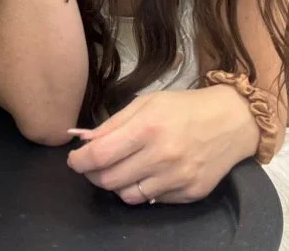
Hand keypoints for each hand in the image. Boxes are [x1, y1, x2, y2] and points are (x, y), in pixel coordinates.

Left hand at [66, 88, 259, 204]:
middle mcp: (162, 157)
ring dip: (115, 184)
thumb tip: (84, 140)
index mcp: (147, 128)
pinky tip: (145, 174)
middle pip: (109, 179)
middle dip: (92, 174)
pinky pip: (152, 200)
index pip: (100, 155)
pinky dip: (141, 190)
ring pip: (128, 195)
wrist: (230, 121)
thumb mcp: (146, 103)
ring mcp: (177, 179)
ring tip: (118, 169)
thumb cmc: (183, 106)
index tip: (73, 159)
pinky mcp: (190, 193)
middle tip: (92, 165)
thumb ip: (113, 123)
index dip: (79, 161)